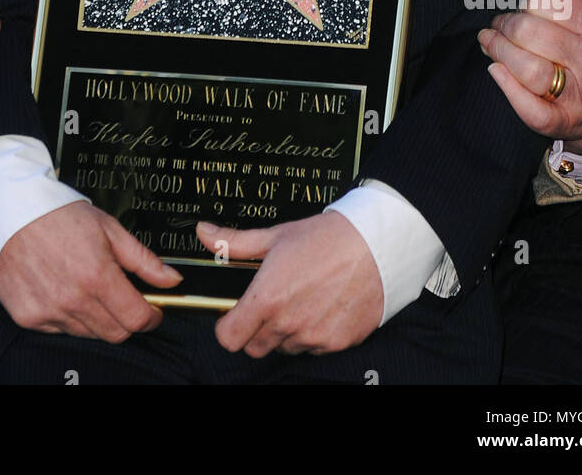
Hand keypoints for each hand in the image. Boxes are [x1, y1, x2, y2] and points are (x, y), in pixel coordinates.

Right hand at [0, 200, 180, 339]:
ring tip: (87, 286)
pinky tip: (64, 290)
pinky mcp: (28, 317)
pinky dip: (68, 317)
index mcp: (97, 276)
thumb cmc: (57, 214)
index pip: (136, 319)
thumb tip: (171, 280)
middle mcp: (73, 299)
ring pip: (88, 333)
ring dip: (96, 317)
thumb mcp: (108, 228)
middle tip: (122, 297)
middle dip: (126, 319)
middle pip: (115, 333)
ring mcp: (49, 311)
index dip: (151, 317)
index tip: (153, 311)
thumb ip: (142, 259)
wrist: (10, 212)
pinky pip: (59, 329)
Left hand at [197, 212, 383, 356]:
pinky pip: (313, 349)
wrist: (377, 245)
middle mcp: (288, 323)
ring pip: (285, 348)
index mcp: (267, 298)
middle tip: (270, 301)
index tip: (233, 313)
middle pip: (255, 347)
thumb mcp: (276, 235)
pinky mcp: (336, 344)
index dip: (227, 326)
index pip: (229, 338)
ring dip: (285, 332)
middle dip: (256, 329)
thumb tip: (204, 233)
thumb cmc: (327, 237)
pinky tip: (321, 306)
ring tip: (300, 298)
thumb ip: (235, 242)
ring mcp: (313, 337)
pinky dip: (312, 334)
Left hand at [478, 0, 581, 152]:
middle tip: (499, 23)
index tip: (521, 4)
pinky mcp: (567, 122)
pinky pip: (532, 111)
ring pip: (528, 70)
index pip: (551, 3)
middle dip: (506, 24)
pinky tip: (496, 70)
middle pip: (532, 34)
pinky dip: (508, 89)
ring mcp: (580, 97)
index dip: (527, 0)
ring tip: (489, 42)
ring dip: (499, 51)